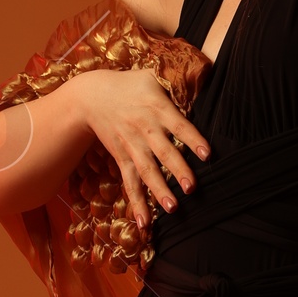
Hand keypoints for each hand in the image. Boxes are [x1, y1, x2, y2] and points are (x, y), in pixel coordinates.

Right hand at [76, 68, 209, 232]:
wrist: (90, 95)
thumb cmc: (130, 85)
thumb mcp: (152, 75)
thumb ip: (177, 80)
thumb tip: (205, 73)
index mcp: (157, 108)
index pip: (178, 125)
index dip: (193, 139)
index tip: (207, 154)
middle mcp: (144, 129)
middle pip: (163, 152)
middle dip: (178, 170)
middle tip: (192, 188)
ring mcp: (132, 146)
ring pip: (147, 171)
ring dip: (159, 190)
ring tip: (172, 209)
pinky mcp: (122, 158)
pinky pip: (130, 183)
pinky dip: (137, 203)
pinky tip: (145, 223)